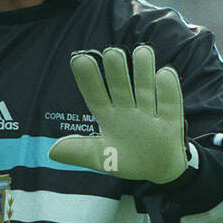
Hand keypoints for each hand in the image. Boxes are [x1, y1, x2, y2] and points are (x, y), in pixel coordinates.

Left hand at [48, 44, 187, 183]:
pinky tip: (164, 74)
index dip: (88, 79)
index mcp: (108, 116)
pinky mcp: (170, 119)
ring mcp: (149, 111)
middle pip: (121, 87)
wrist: (158, 170)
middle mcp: (127, 109)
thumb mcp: (101, 158)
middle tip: (112, 53)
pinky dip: (168, 90)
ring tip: (141, 51)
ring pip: (145, 88)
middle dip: (117, 71)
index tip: (79, 59)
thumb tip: (51, 152)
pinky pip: (169, 103)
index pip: (95, 95)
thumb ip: (79, 152)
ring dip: (144, 71)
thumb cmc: (127, 159)